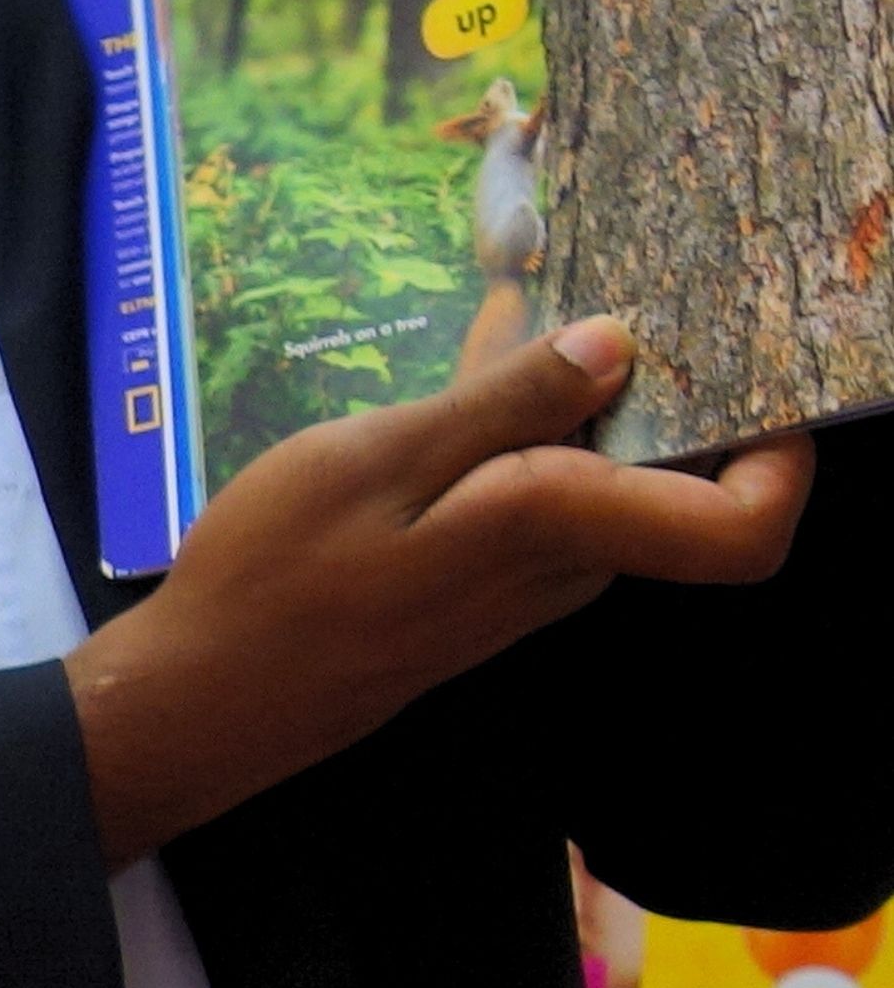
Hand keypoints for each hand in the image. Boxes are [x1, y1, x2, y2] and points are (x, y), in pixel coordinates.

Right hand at [68, 318, 809, 862]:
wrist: (206, 695)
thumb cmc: (277, 573)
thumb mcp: (377, 457)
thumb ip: (501, 403)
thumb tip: (618, 346)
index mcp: (558, 531)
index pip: (740, 527)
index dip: (781, 455)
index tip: (742, 368)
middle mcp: (567, 570)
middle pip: (678, 486)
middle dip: (659, 387)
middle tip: (595, 291)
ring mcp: (523, 589)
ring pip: (604, 488)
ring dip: (575, 405)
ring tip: (507, 320)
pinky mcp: (478, 593)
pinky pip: (543, 506)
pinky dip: (525, 440)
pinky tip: (457, 391)